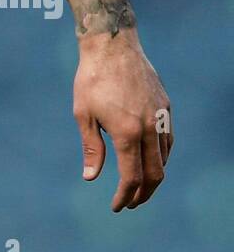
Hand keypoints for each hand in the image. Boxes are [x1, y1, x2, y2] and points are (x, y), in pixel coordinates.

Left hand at [73, 27, 172, 209]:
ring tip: (139, 185)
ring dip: (154, 177)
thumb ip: (91, 147)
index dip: (124, 197)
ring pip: (164, 159)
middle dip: (143, 195)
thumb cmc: (91, 79)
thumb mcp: (83, 114)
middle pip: (154, 175)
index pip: (132, 178)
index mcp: (127, 133)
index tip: (117, 206)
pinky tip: (150, 159)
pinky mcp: (165, 107)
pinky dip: (161, 157)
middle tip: (131, 203)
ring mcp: (160, 117)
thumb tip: (90, 178)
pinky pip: (168, 140)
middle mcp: (149, 128)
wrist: (112, 44)